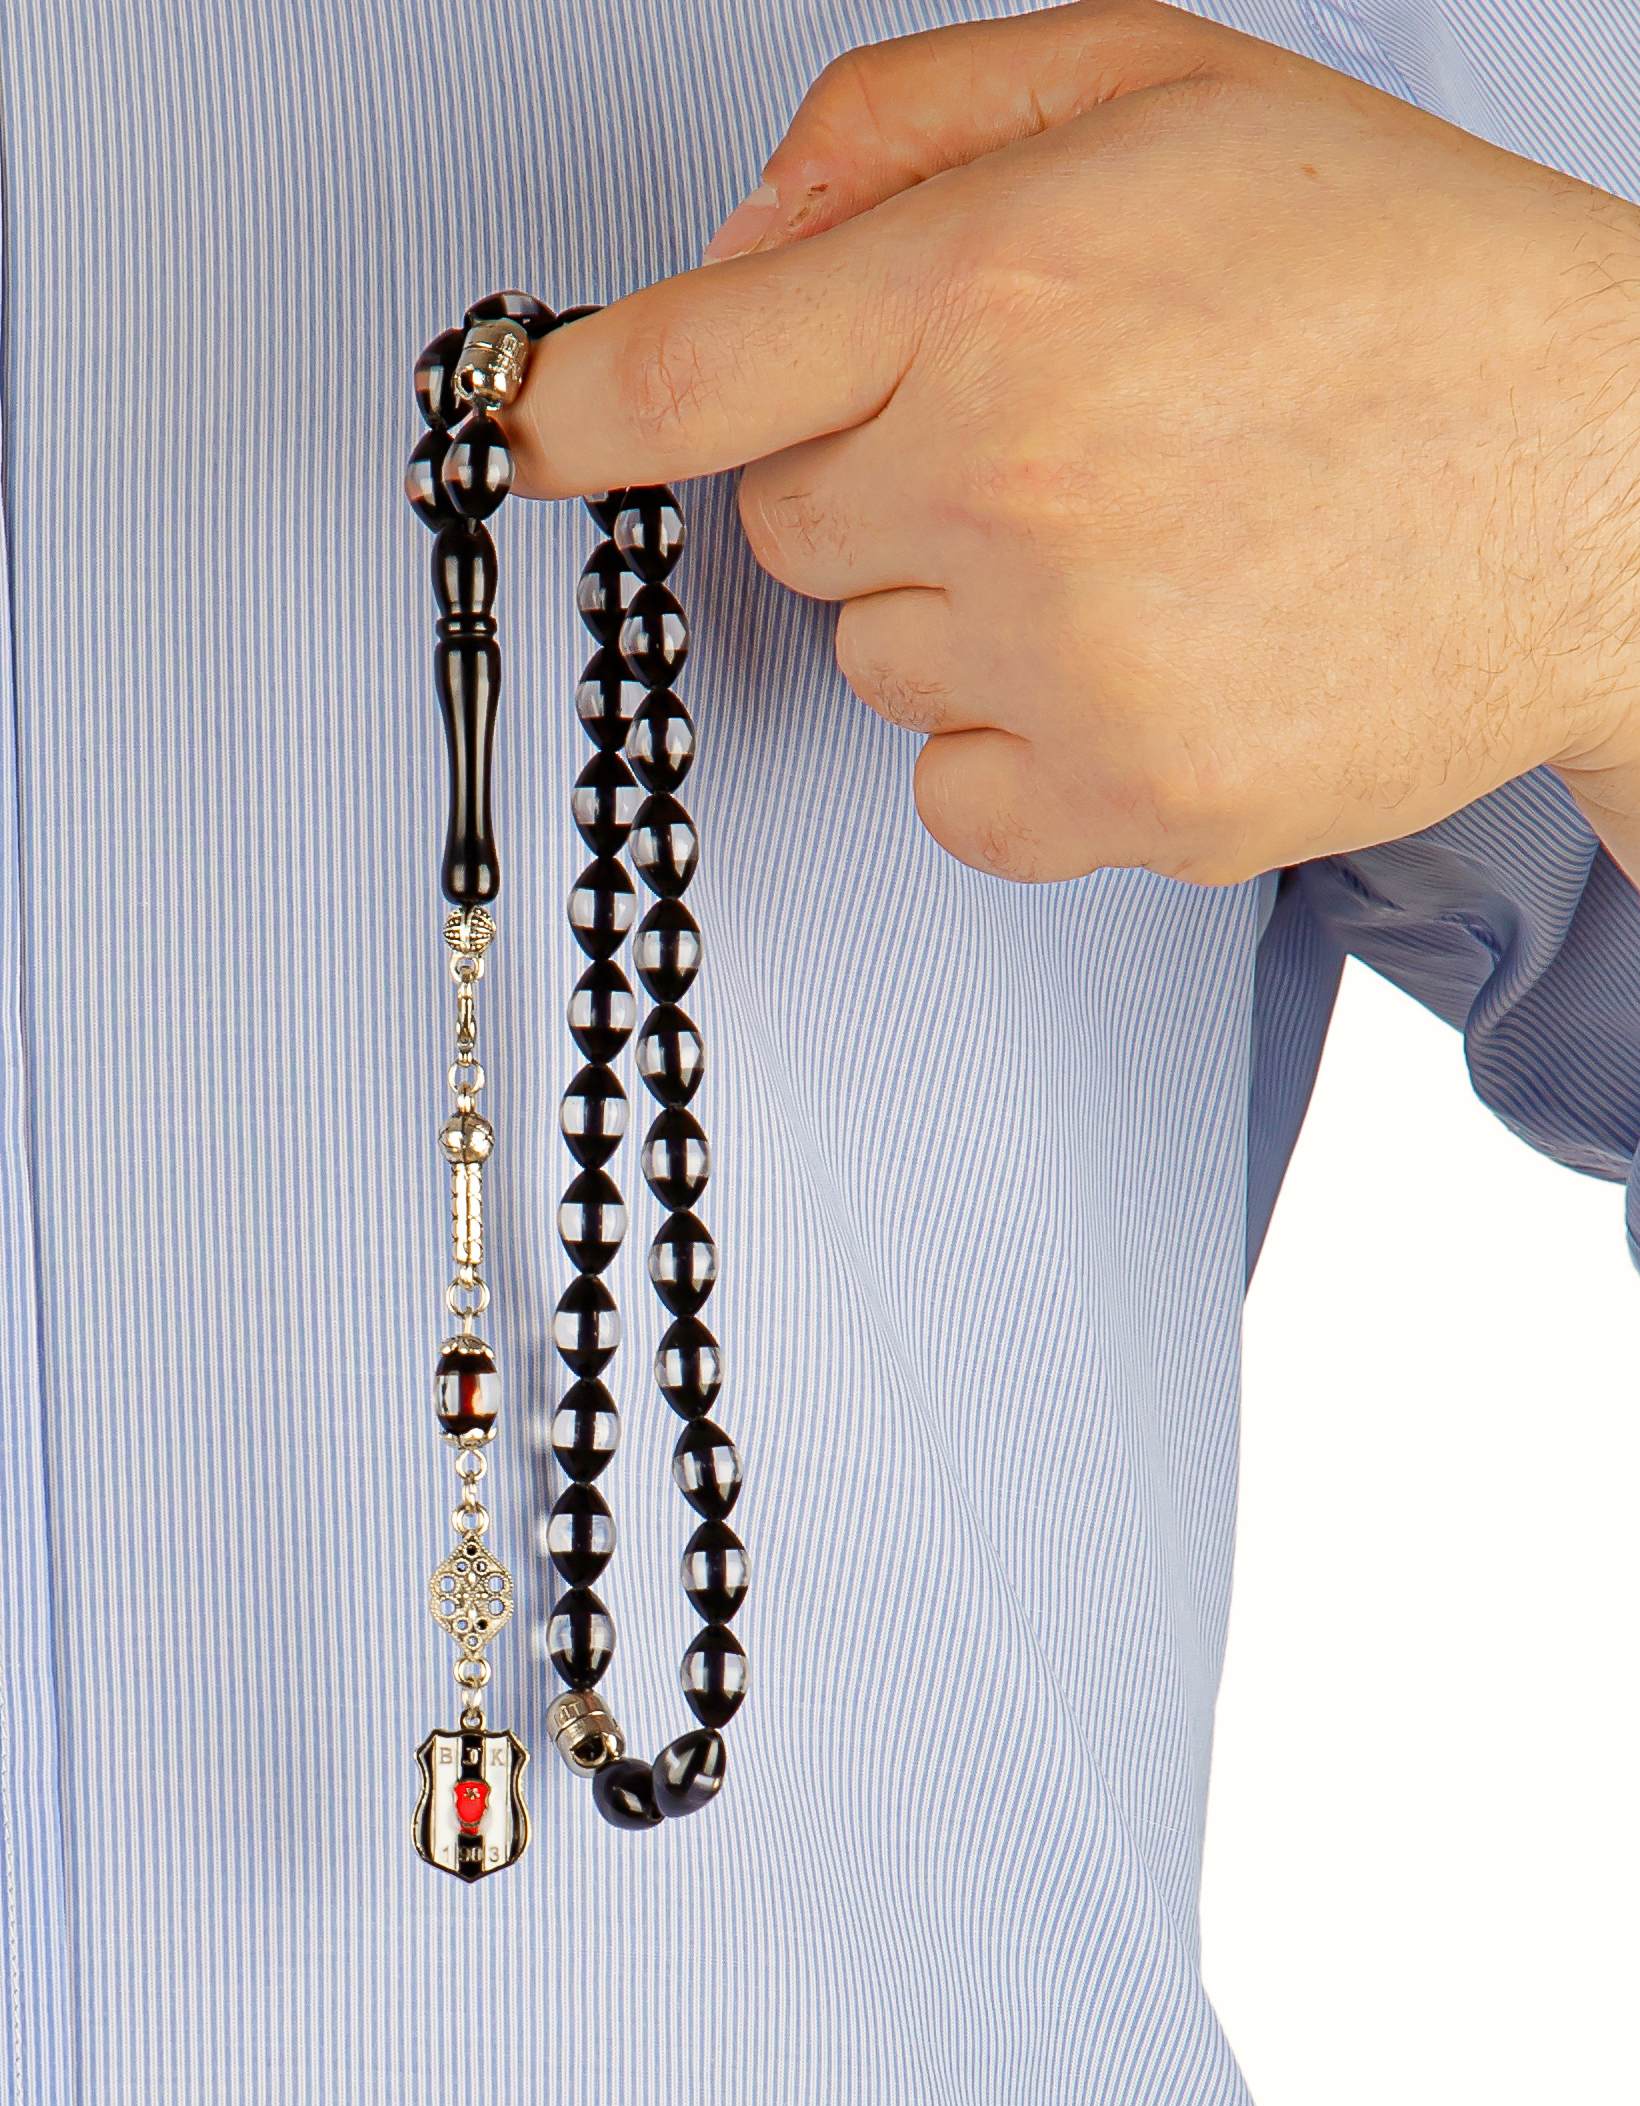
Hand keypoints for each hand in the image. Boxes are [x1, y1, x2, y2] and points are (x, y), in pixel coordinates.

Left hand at [502, 0, 1639, 885]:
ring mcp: (1071, 660)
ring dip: (965, 609)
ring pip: (878, 663)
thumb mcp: (1163, 85)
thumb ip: (909, 126)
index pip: (671, 377)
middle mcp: (1009, 480)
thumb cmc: (1404, 279)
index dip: (564, 414)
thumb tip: (742, 243)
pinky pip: (956, 794)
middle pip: (788, 528)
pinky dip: (1016, 745)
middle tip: (1054, 438)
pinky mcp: (1134, 797)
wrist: (1609, 479)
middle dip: (878, 478)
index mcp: (991, 284)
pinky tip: (1143, 657)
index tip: (517, 438)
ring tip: (1148, 543)